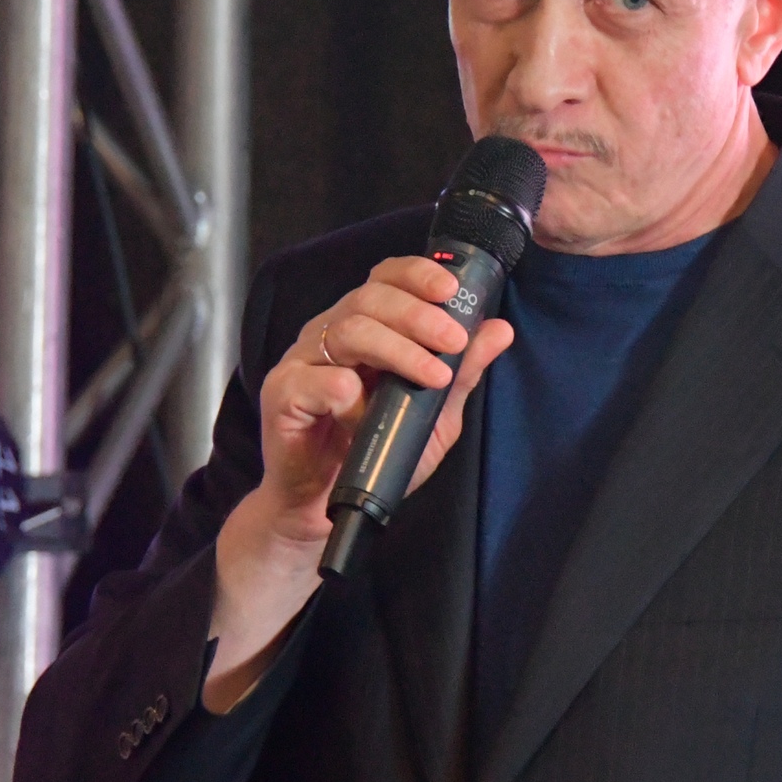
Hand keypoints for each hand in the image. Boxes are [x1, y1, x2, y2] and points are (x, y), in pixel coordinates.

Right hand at [205, 256, 513, 708]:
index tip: (453, 290)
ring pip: (347, 330)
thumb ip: (462, 373)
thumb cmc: (374, 454)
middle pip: (369, 298)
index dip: (418, 275)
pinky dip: (338, 387)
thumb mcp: (432, 414)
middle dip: (418, 315)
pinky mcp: (282, 395)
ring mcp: (303, 362)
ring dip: (397, 348)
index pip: (386, 278)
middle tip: (453, 341)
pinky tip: (359, 405)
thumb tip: (500, 330)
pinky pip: (310, 379)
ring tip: (431, 375)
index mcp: (364, 327)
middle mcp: (330, 334)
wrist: (325, 507)